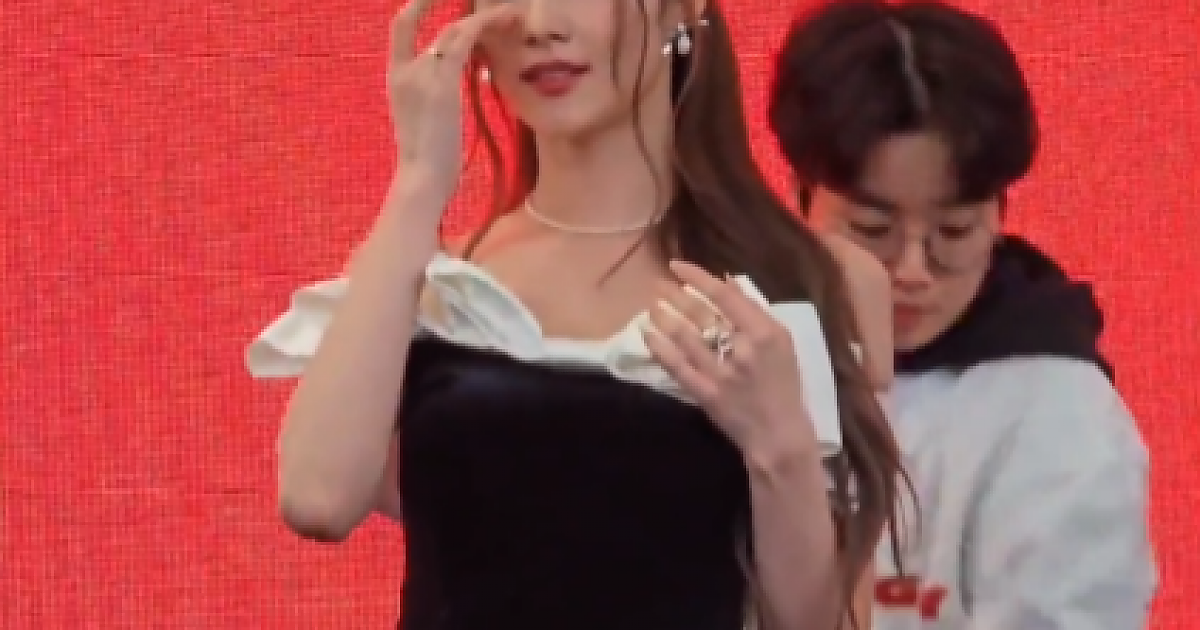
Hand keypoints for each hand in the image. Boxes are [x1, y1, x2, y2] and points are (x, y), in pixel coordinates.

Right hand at [387, 0, 518, 200]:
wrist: (422, 179)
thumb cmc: (428, 162)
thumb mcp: (427, 121)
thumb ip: (435, 97)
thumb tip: (453, 88)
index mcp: (395, 78)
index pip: (400, 29)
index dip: (416, 7)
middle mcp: (403, 69)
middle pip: (418, 18)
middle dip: (446, 4)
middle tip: (488, 7)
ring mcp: (421, 74)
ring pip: (452, 28)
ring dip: (485, 17)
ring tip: (512, 12)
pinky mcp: (443, 83)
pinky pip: (466, 40)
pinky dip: (487, 25)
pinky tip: (508, 20)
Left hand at [642, 261, 817, 455]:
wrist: (780, 435)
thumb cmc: (784, 384)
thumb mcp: (781, 343)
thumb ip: (754, 311)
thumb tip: (726, 280)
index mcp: (765, 333)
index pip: (725, 296)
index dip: (698, 278)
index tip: (677, 266)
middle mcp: (743, 349)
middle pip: (702, 314)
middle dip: (674, 295)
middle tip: (656, 283)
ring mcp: (723, 373)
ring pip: (685, 338)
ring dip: (664, 318)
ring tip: (651, 307)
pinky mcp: (707, 394)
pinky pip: (678, 367)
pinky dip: (661, 349)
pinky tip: (648, 335)